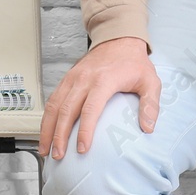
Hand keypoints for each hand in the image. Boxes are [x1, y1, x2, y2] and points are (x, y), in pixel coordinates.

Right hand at [39, 36, 160, 159]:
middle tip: (58, 155)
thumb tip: (148, 128)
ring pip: (55, 104)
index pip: (90, 108)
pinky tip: (45, 131)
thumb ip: (150, 105)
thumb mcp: (150, 81)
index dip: (85, 130)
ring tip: (45, 148)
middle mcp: (84, 79)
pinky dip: (47, 116)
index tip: (82, 149)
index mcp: (104, 80)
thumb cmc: (133, 62)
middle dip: (60, 134)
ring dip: (48, 128)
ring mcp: (73, 78)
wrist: (118, 39)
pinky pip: (53, 98)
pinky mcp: (67, 78)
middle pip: (67, 109)